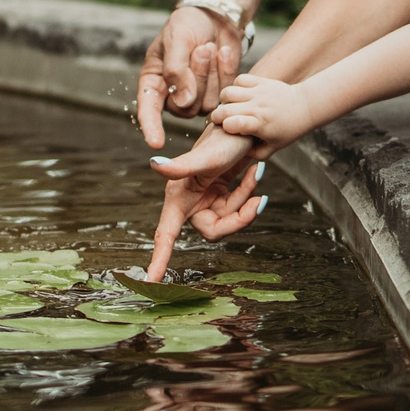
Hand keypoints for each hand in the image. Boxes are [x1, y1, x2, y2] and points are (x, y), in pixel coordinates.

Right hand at [136, 3, 245, 147]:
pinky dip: (225, 71)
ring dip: (212, 73)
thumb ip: (177, 71)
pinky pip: (225, 94)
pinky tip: (223, 52)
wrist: (215, 16)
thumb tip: (184, 102)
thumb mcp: (176, 41)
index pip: (149, 111)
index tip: (155, 142)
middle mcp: (173, 95)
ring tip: (210, 47)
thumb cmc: (188, 25)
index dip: (151, 128)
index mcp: (153, 82)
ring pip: (208, 104)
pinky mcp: (218, 93)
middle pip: (186, 108)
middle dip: (198, 77)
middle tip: (202, 48)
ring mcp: (197, 96)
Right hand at [146, 126, 267, 279]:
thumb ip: (179, 166)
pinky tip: (255, 170)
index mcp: (178, 197)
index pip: (165, 236)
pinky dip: (249, 191)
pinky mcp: (223, 194)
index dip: (158, 260)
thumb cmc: (221, 140)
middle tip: (258, 199)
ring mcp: (208, 200)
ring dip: (246, 197)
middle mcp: (190, 202)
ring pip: (231, 218)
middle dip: (239, 216)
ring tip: (255, 170)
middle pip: (216, 230)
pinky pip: (239, 207)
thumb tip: (154, 164)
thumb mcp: (203, 157)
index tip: (151, 284)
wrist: (243, 126)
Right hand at [210, 73, 315, 153]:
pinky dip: (236, 86)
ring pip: (229, 92)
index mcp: (260, 125)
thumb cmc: (289, 129)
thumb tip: (237, 151)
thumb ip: (254, 153)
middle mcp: (258, 108)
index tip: (228, 129)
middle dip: (217, 116)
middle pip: (225, 109)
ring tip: (230, 106)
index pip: (234, 123)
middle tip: (221, 120)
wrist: (305, 107)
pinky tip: (241, 95)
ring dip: (224, 100)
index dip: (225, 127)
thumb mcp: (273, 148)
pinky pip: (240, 79)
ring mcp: (259, 93)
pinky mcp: (261, 82)